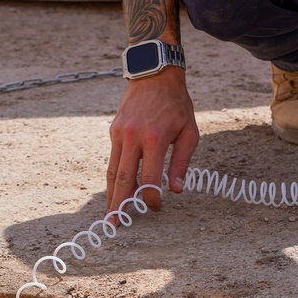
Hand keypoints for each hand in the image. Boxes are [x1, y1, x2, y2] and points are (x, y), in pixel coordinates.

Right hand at [106, 67, 198, 216]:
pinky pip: (113, 160)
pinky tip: (115, 191)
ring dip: (111, 194)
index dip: (151, 198)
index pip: (150, 178)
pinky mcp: (113, 131)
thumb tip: (176, 190)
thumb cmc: (176, 104)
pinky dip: (114, 178)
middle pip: (124, 179)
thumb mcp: (189, 131)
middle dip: (118, 204)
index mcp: (155, 139)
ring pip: (113, 171)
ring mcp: (119, 134)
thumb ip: (182, 162)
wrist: (154, 74)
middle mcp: (133, 137)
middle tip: (113, 224)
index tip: (155, 209)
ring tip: (109, 213)